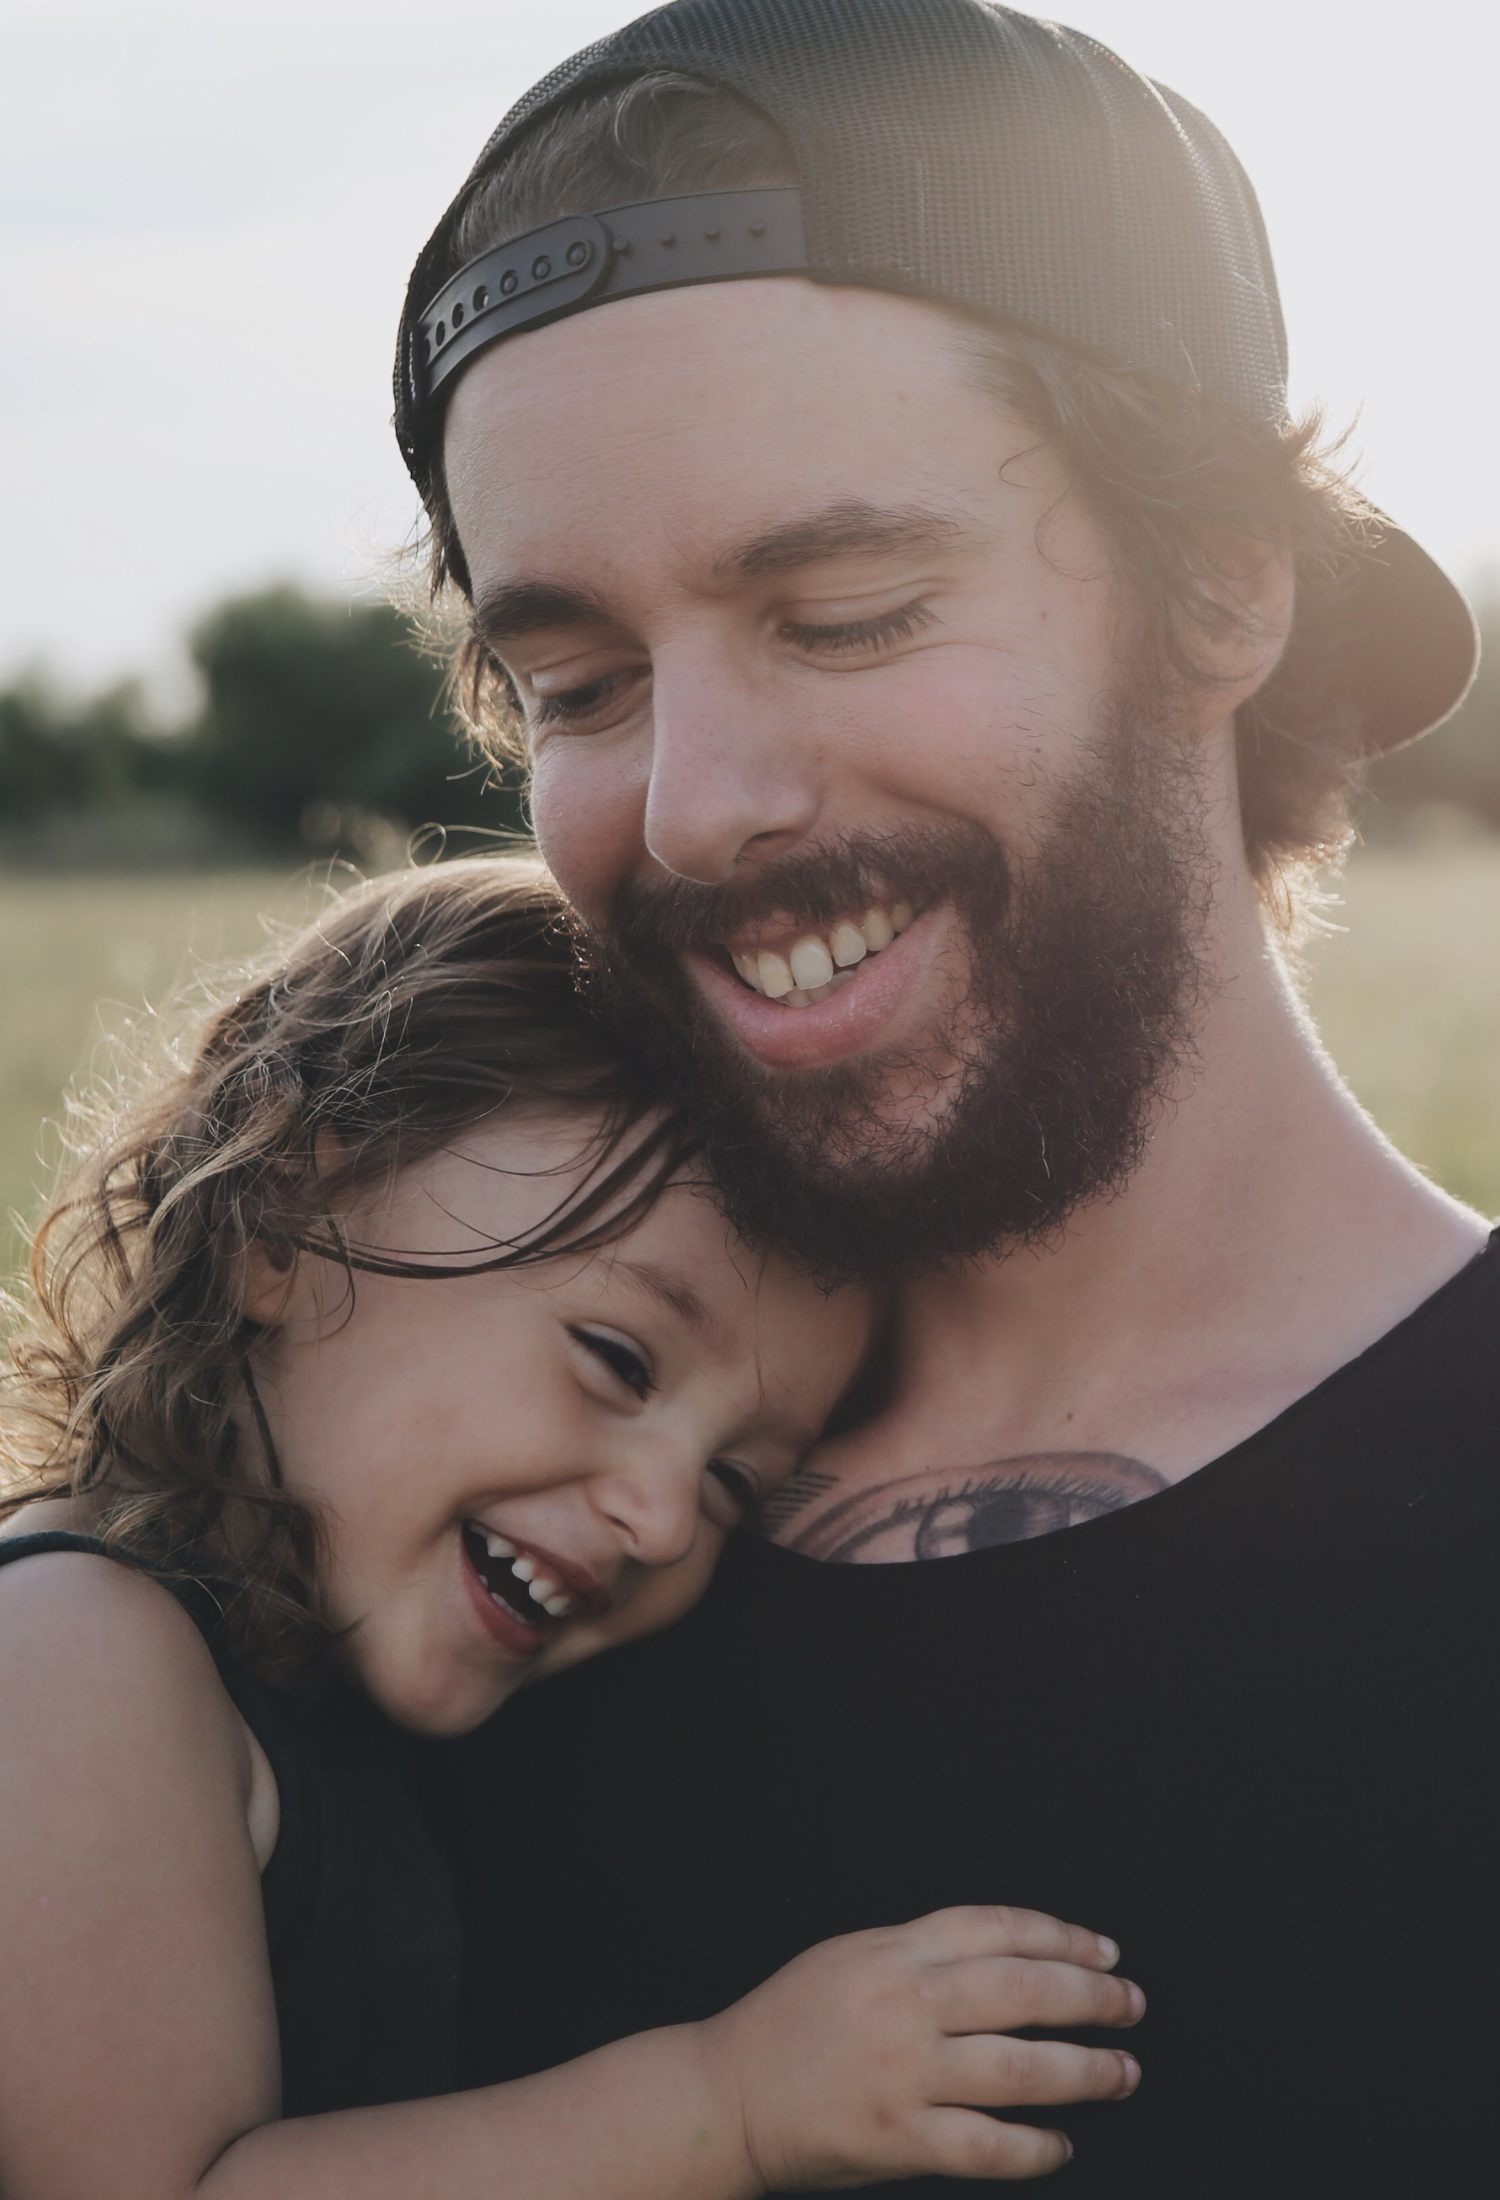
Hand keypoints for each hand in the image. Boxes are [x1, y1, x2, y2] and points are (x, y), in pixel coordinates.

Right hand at [698, 1904, 1142, 2187]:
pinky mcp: (897, 2137)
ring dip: (1085, 2071)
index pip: (999, 1928)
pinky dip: (1034, 2147)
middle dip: (1091, 1996)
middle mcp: (905, 2003)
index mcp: (894, 1951)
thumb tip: (1005, 1957)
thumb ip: (921, 1953)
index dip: (1063, 1935)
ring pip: (1019, 2067)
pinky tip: (1059, 2145)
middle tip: (1131, 2006)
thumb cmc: (787, 2026)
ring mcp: (903, 2072)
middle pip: (1024, 1988)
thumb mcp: (851, 1957)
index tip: (1104, 1951)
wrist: (726, 2095)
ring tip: (1122, 2073)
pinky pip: (987, 2144)